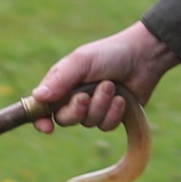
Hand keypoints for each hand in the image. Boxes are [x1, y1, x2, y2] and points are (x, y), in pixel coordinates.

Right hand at [30, 21, 176, 129]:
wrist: (143, 57)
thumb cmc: (109, 54)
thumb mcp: (82, 61)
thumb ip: (60, 79)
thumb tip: (37, 97)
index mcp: (60, 84)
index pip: (42, 107)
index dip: (40, 119)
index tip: (46, 127)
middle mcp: (73, 98)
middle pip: (65, 119)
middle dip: (76, 110)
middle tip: (85, 97)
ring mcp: (93, 108)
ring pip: (88, 122)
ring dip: (100, 106)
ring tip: (111, 86)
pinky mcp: (111, 116)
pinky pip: (106, 126)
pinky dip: (114, 113)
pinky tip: (122, 99)